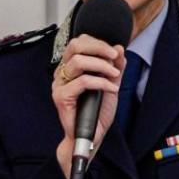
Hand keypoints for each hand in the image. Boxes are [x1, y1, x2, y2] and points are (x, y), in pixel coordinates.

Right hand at [52, 33, 125, 177]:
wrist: (93, 135)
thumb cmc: (98, 112)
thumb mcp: (111, 84)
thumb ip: (115, 67)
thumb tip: (119, 49)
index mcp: (72, 66)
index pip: (81, 42)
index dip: (99, 43)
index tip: (115, 51)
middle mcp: (63, 72)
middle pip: (76, 45)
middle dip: (99, 48)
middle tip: (114, 57)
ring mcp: (59, 84)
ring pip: (78, 61)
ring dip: (101, 66)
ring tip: (115, 76)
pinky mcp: (60, 96)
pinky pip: (82, 81)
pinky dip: (101, 82)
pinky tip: (111, 88)